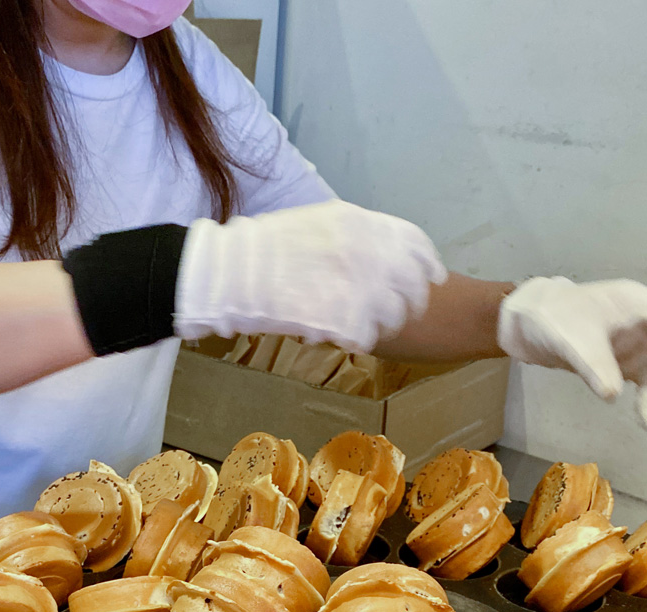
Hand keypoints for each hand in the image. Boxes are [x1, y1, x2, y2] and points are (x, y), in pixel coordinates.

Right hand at [175, 199, 446, 354]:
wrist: (225, 270)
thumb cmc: (261, 249)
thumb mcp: (310, 227)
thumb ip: (342, 238)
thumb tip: (366, 251)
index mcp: (351, 222)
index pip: (409, 239)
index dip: (425, 261)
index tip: (433, 277)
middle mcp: (354, 248)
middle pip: (406, 278)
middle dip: (412, 299)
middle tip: (410, 314)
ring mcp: (342, 281)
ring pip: (387, 308)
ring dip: (389, 323)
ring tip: (383, 331)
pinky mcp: (329, 312)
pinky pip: (360, 331)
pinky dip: (363, 338)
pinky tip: (359, 343)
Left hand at [499, 276, 646, 424]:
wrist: (531, 325)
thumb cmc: (553, 319)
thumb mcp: (572, 341)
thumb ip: (593, 365)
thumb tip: (612, 394)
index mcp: (637, 305)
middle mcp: (644, 325)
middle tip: (646, 404)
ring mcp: (638, 345)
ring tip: (645, 418)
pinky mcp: (626, 364)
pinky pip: (645, 383)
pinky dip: (646, 399)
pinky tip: (643, 418)